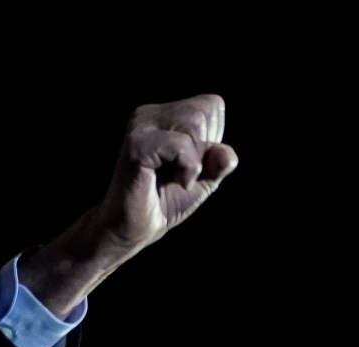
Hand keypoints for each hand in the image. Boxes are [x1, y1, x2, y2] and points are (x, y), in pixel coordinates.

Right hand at [19, 94, 237, 316]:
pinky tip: (172, 181)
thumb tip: (226, 154)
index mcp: (164, 115)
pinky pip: (181, 145)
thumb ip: (220, 162)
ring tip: (174, 178)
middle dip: (204, 150)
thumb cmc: (165, 201)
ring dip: (195, 161)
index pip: (212, 105)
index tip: (188, 164)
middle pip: (204, 111)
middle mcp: (150, 114)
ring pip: (195, 123)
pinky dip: (187, 169)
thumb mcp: (204, 180)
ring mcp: (140, 126)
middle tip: (179, 174)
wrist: (132, 229)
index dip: (213, 138)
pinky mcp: (137, 144)